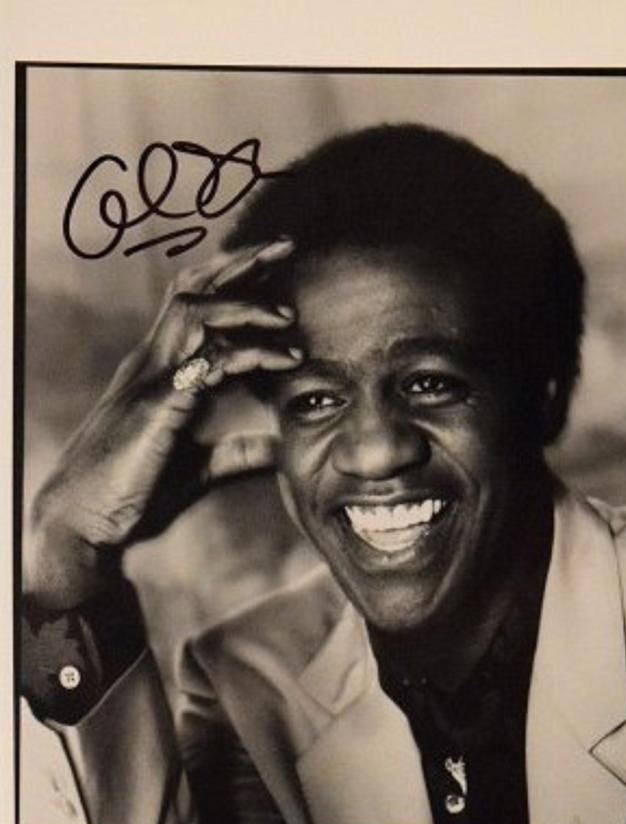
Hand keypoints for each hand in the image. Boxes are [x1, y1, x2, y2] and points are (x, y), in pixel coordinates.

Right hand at [26, 237, 300, 609]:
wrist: (84, 521)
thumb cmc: (133, 490)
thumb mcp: (200, 467)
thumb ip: (239, 451)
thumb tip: (279, 447)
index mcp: (159, 368)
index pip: (195, 302)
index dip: (233, 280)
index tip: (276, 269)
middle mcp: (152, 361)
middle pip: (194, 287)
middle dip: (241, 262)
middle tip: (285, 246)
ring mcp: (152, 378)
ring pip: (199, 311)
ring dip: (249, 306)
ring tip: (289, 318)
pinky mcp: (158, 403)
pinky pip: (209, 362)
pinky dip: (251, 355)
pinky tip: (283, 362)